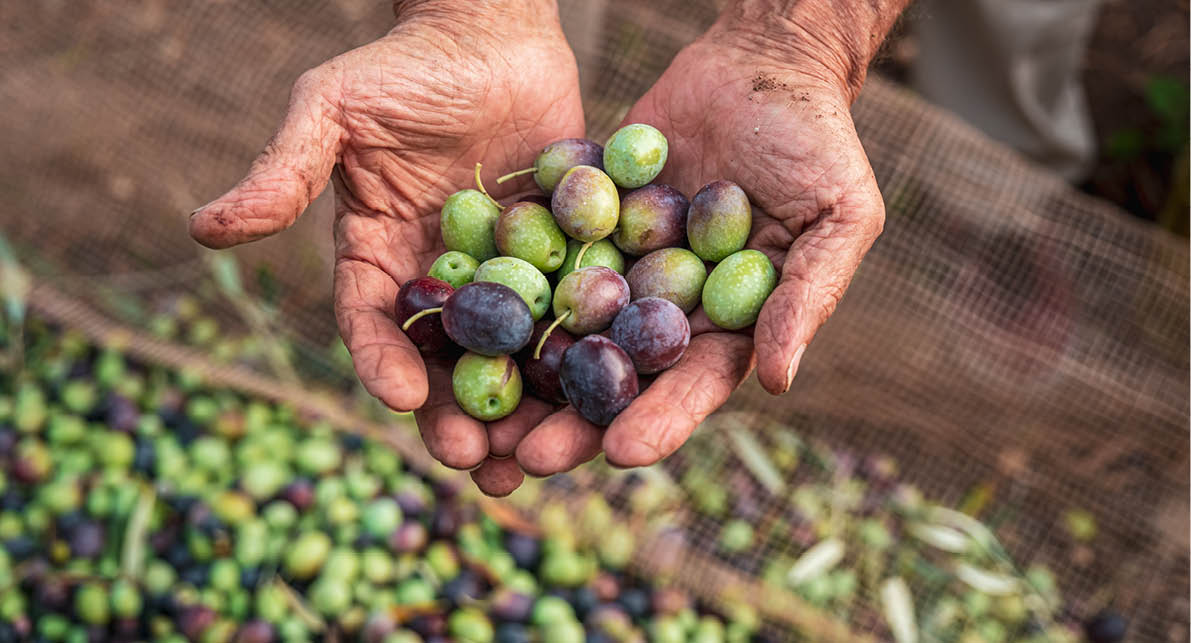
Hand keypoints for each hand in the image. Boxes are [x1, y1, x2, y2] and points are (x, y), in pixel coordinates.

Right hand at [188, 0, 583, 494]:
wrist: (489, 33)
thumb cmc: (400, 66)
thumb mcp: (330, 110)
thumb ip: (283, 172)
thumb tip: (202, 228)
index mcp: (378, 259)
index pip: (373, 323)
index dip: (382, 362)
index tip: (401, 397)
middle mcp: (440, 280)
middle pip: (445, 361)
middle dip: (456, 413)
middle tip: (475, 460)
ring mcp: (505, 275)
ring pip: (511, 355)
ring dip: (522, 408)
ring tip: (537, 457)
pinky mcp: (561, 258)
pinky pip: (571, 312)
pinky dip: (582, 355)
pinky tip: (602, 393)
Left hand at [512, 7, 886, 478]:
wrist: (759, 61)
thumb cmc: (816, 140)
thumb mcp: (837, 216)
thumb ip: (809, 294)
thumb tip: (777, 380)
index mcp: (729, 321)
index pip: (693, 382)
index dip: (660, 419)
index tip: (620, 452)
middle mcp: (667, 304)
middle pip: (618, 373)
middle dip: (574, 420)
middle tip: (525, 458)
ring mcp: (621, 264)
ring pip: (566, 329)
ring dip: (526, 372)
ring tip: (475, 409)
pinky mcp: (584, 220)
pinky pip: (542, 253)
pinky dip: (504, 284)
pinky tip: (461, 314)